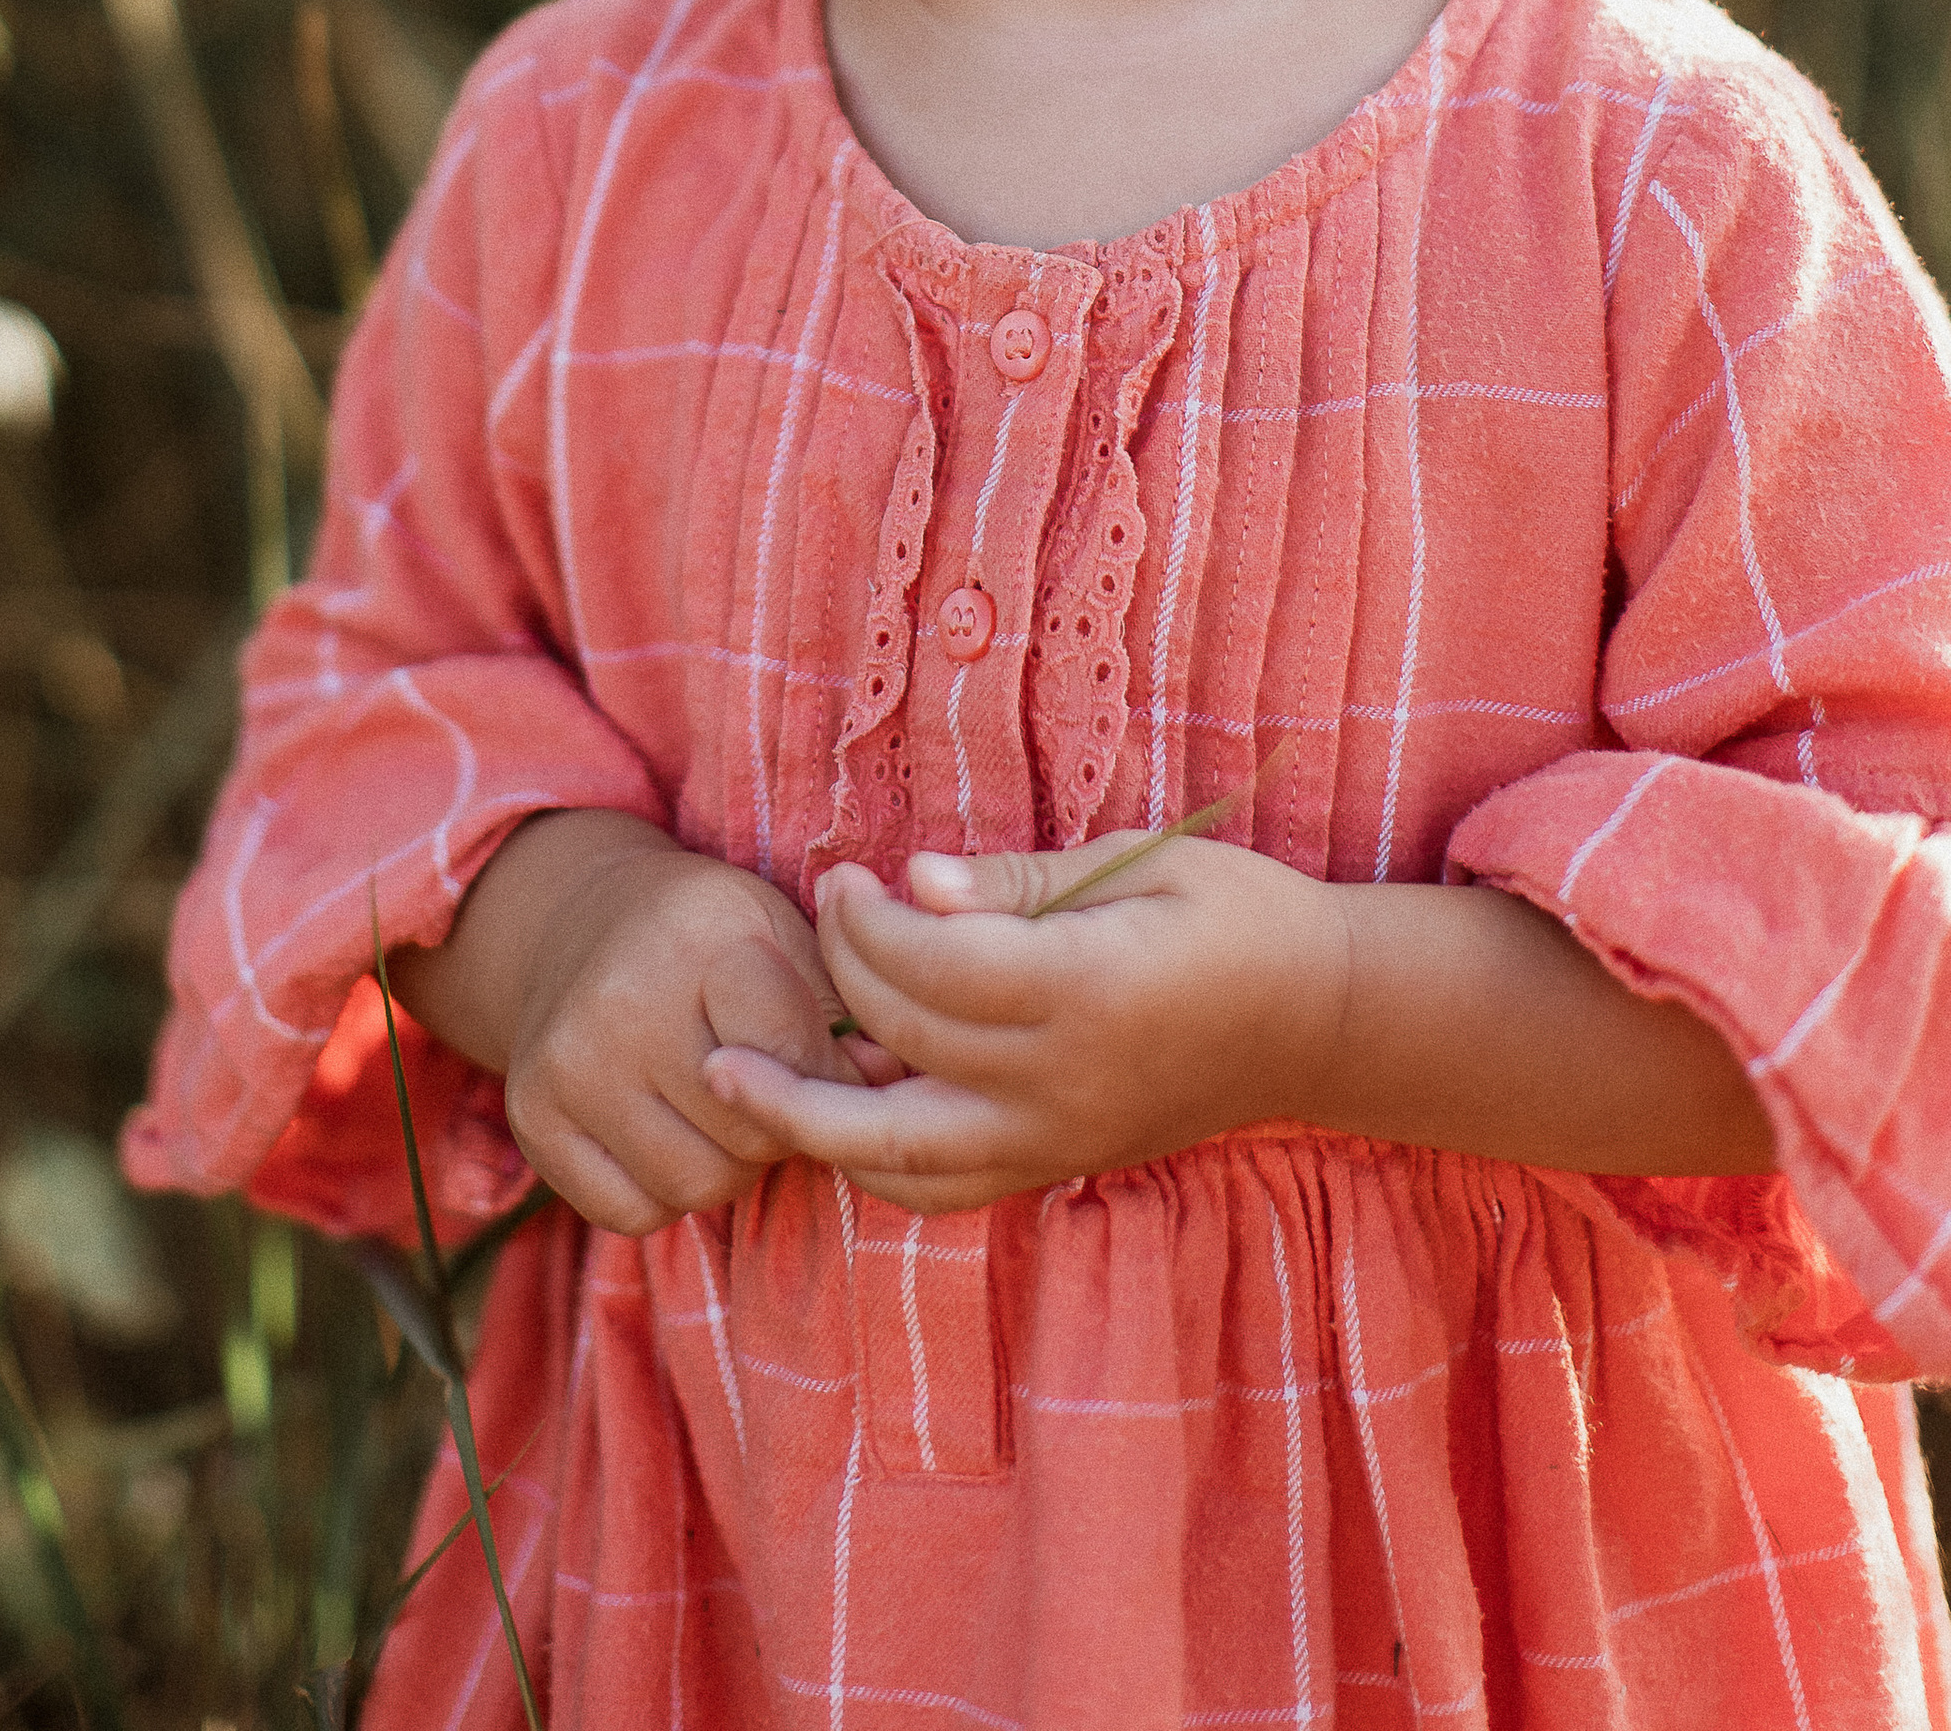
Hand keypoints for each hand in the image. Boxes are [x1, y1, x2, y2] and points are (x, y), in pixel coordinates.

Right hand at [394, 811, 889, 1237]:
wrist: (572, 920)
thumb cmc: (705, 933)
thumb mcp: (780, 928)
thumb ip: (845, 1003)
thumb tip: (897, 1084)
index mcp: (698, 936)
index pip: (794, 1059)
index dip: (829, 1075)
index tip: (831, 1061)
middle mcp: (620, 1000)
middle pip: (748, 1135)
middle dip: (778, 1125)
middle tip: (769, 1087)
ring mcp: (567, 1064)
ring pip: (694, 1186)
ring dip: (725, 1165)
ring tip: (718, 1109)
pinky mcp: (532, 1119)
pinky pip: (631, 1213)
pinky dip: (662, 1192)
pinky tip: (662, 1129)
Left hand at [704, 831, 1343, 1214]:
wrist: (1322, 1021)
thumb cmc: (1235, 915)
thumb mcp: (1139, 864)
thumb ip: (1015, 885)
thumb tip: (911, 883)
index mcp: (1084, 992)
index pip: (929, 966)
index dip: (867, 918)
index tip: (845, 873)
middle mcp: (1061, 1085)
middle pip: (901, 1045)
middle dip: (837, 974)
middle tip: (817, 912)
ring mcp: (1057, 1141)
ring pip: (900, 1157)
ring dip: (808, 1120)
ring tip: (731, 1079)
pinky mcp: (1057, 1167)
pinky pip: (942, 1189)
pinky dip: (872, 1159)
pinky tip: (826, 1117)